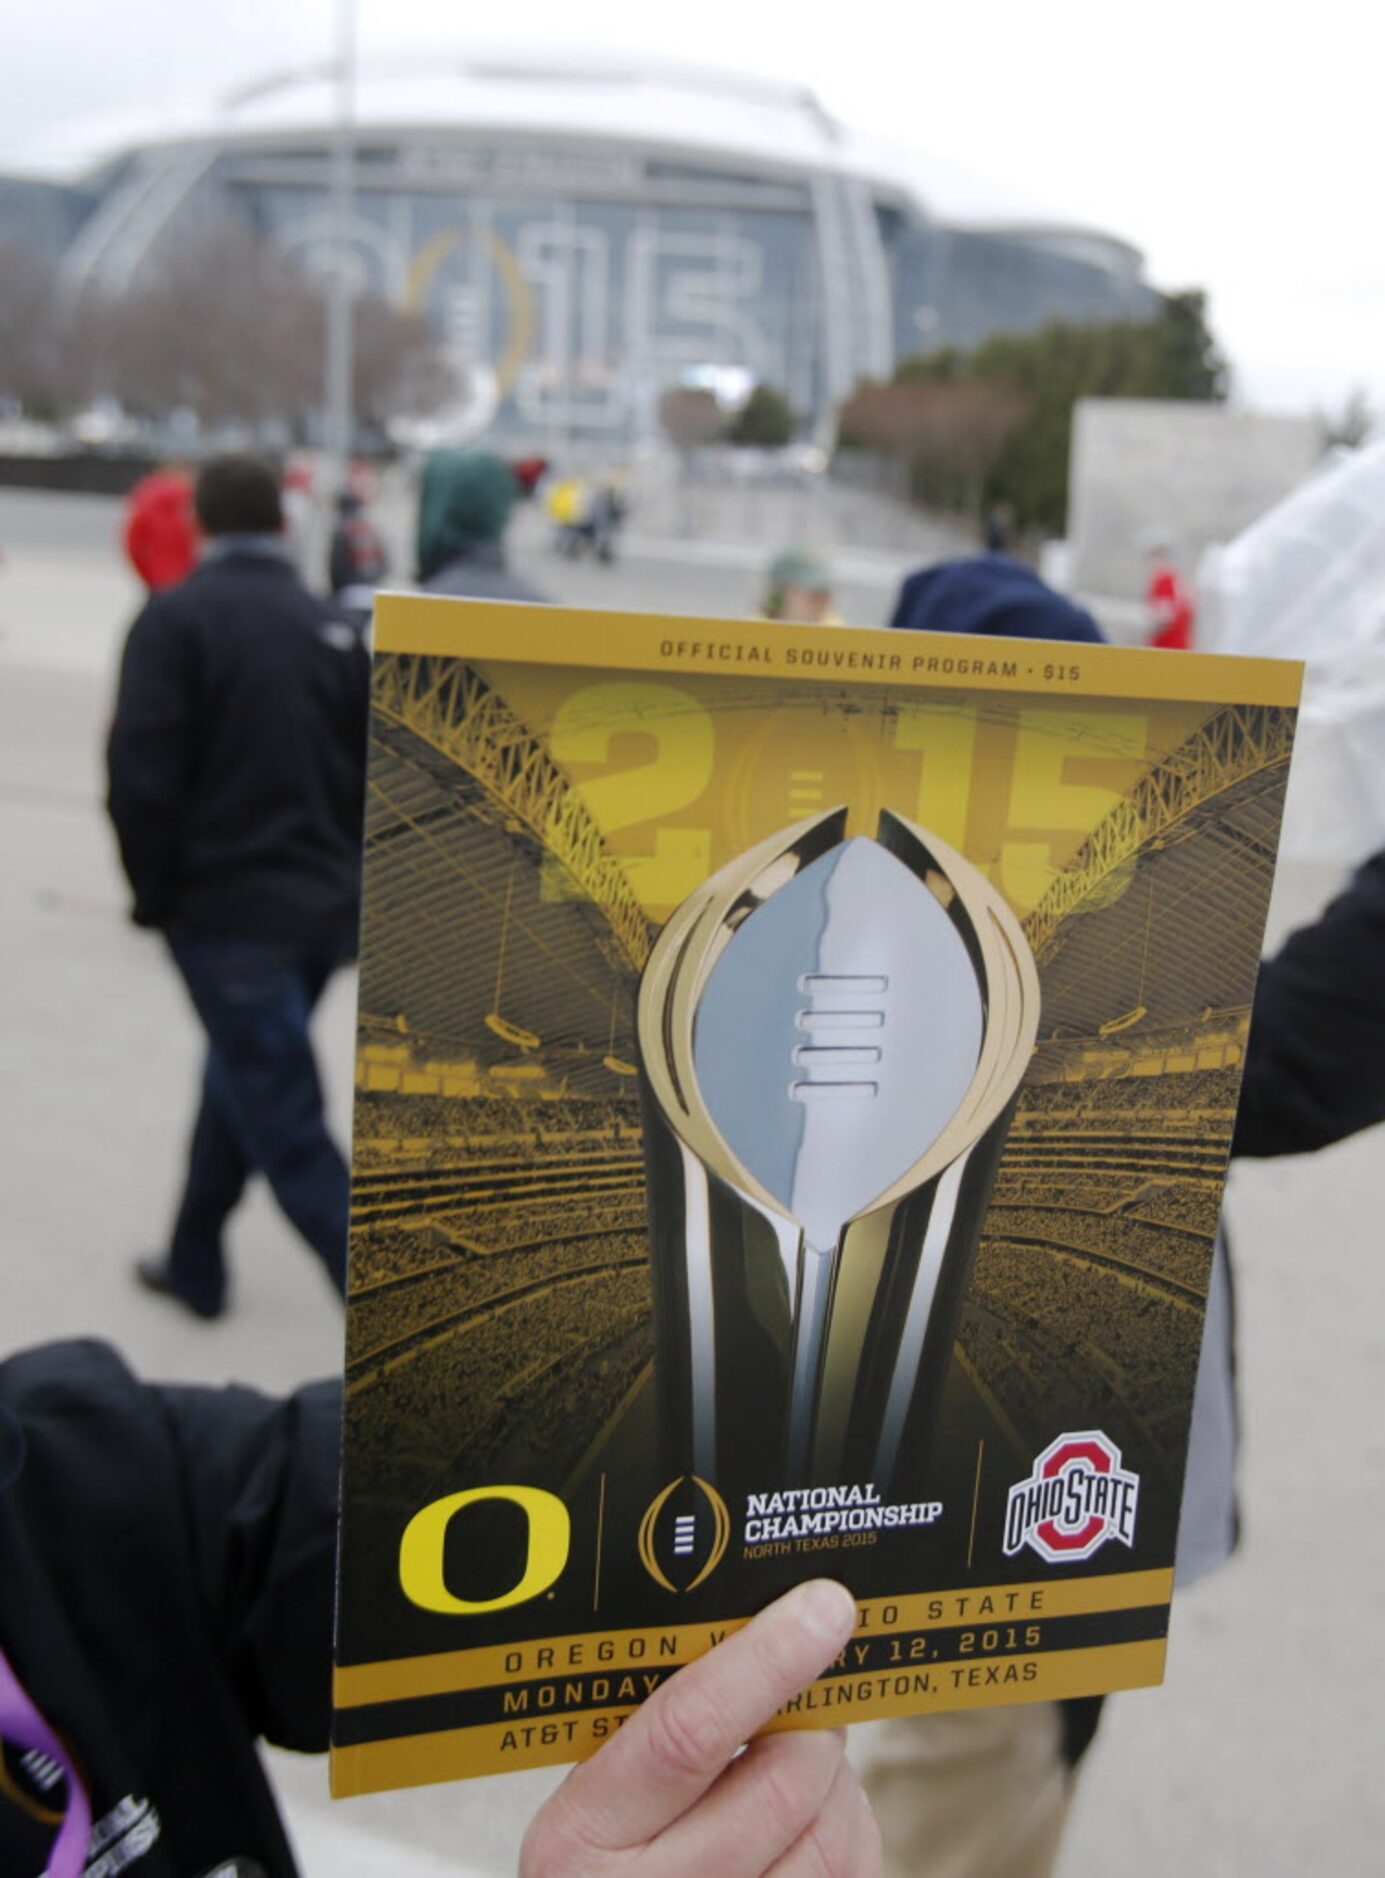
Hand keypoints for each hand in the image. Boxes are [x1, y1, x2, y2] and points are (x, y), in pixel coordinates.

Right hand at [520, 1578, 878, 1875]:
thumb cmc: (599, 1852)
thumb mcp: (590, 1792)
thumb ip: (649, 1722)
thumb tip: (757, 1626)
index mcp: (584, 1835)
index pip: (686, 1732)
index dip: (764, 1662)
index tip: (819, 1608)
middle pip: (778, 1787)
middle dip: (814, 1722)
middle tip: (813, 1692)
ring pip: (829, 1841)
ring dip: (839, 1778)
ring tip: (811, 1754)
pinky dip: (852, 1828)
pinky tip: (823, 1812)